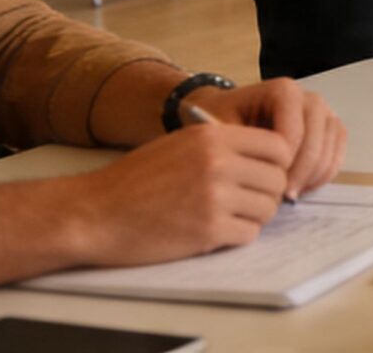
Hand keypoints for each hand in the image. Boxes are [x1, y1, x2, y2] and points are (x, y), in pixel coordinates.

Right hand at [63, 121, 295, 266]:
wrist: (94, 213)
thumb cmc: (134, 180)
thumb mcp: (180, 144)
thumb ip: (222, 147)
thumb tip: (266, 160)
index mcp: (213, 136)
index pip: (278, 145)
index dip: (275, 163)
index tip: (261, 175)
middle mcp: (218, 162)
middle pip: (277, 178)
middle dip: (266, 193)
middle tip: (246, 201)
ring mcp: (215, 197)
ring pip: (268, 208)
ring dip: (253, 216)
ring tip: (228, 217)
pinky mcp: (208, 230)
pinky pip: (249, 234)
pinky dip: (237, 236)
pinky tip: (215, 233)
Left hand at [183, 79, 346, 199]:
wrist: (230, 112)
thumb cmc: (223, 119)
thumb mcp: (220, 128)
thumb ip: (237, 145)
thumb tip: (253, 171)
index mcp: (284, 91)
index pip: (294, 131)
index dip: (284, 162)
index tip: (266, 183)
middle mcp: (309, 98)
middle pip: (316, 140)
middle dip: (300, 171)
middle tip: (281, 196)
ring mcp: (323, 113)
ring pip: (329, 148)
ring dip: (313, 175)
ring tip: (289, 194)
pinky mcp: (330, 128)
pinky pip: (337, 153)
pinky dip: (324, 174)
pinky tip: (302, 187)